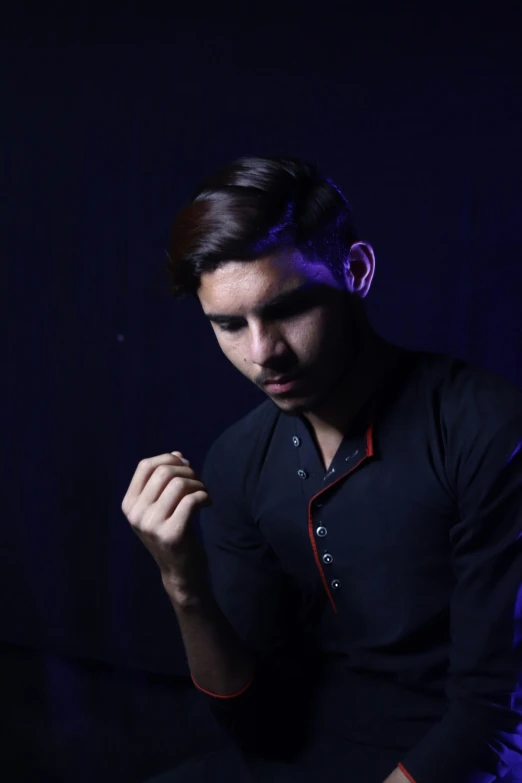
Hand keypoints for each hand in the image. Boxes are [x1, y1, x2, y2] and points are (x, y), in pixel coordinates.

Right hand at [121, 451, 211, 598]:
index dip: (168, 459)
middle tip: (199, 483)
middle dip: (188, 471)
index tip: (185, 466)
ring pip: (179, 484)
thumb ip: (165, 481)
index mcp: (129, 504)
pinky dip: (205, 496)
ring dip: (198, 484)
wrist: (181, 572)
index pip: (145, 466)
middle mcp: (136, 514)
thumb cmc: (173, 533)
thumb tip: (177, 455)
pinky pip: (192, 500)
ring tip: (204, 493)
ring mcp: (152, 525)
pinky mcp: (172, 534)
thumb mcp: (161, 507)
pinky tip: (208, 503)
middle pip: (164, 472)